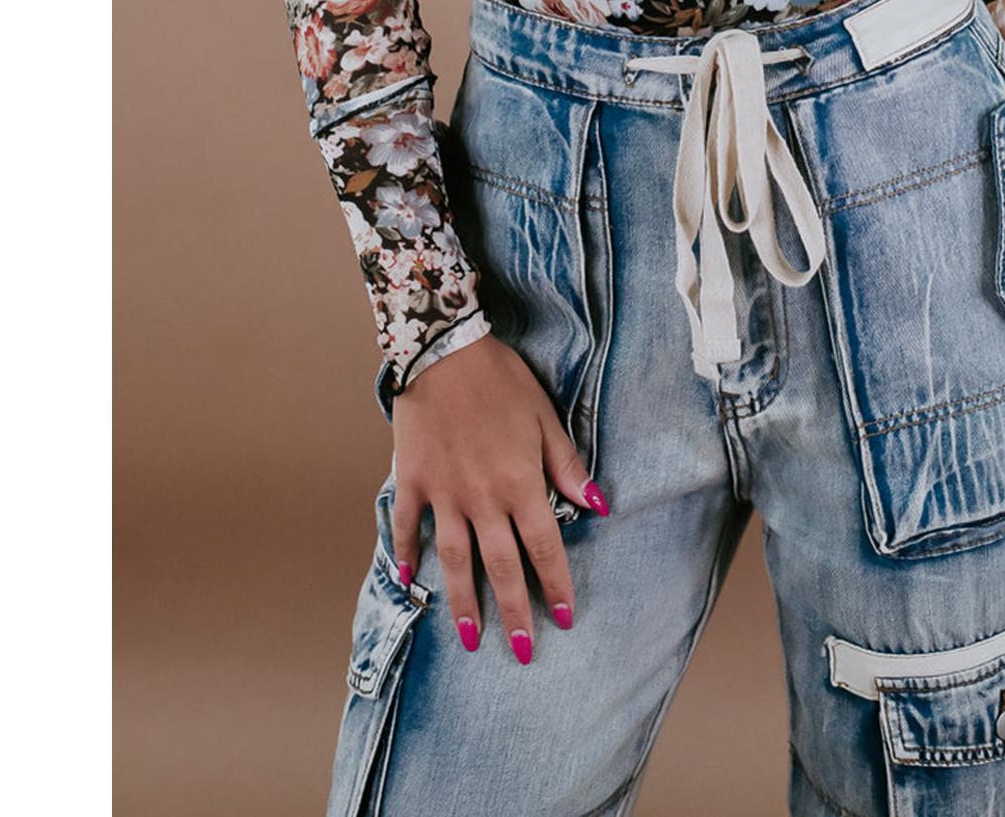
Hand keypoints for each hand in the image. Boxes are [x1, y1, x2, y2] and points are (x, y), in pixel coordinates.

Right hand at [390, 332, 607, 660]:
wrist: (445, 352)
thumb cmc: (502, 380)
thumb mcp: (545, 417)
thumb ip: (566, 465)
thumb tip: (598, 505)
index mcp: (520, 483)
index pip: (544, 547)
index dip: (557, 585)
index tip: (566, 619)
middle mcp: (482, 498)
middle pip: (502, 567)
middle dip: (516, 612)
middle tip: (523, 652)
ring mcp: (444, 494)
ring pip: (456, 561)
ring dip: (465, 602)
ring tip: (472, 638)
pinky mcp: (413, 482)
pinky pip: (408, 527)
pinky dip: (406, 555)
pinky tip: (410, 581)